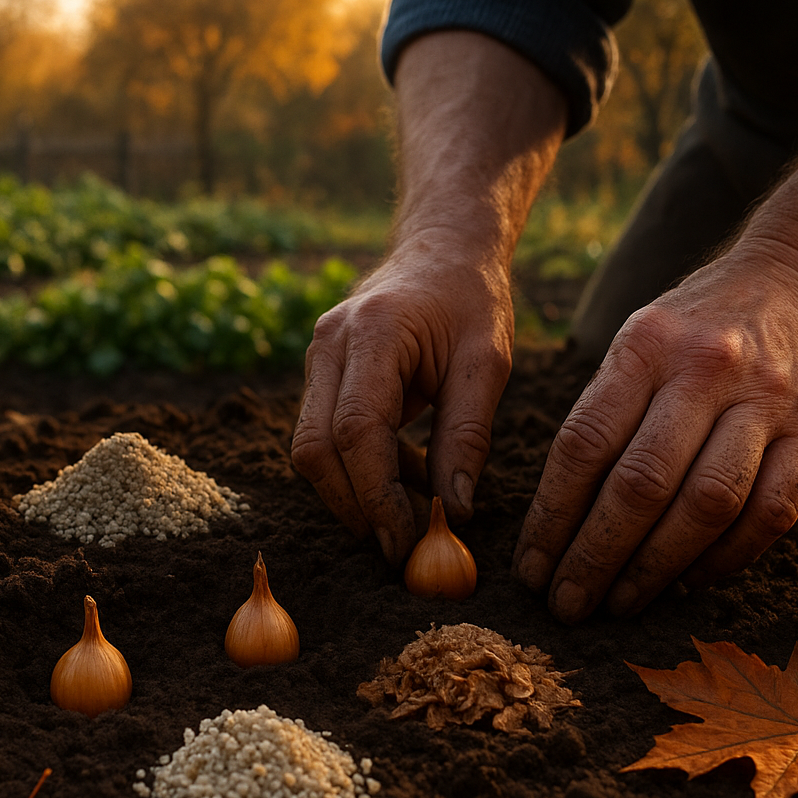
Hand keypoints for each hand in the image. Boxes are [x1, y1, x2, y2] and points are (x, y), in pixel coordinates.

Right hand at [291, 240, 514, 563]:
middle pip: (316, 448)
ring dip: (355, 491)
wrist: (442, 250)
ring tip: (413, 507)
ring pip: (310, 448)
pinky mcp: (319, 374)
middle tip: (399, 547)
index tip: (403, 542)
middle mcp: (330, 344)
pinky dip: (358, 469)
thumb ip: (468, 436)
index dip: (376, 495)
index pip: (358, 431)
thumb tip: (455, 511)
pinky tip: (405, 474)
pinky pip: (323, 436)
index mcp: (375, 332)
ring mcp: (316, 357)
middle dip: (354, 506)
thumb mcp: (487, 363)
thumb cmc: (470, 301)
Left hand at [512, 252, 797, 620]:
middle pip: (641, 483)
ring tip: (620, 603)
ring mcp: (767, 402)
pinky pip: (771, 512)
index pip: (584, 445)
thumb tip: (557, 518)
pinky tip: (688, 582)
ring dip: (656, 567)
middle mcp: (706, 370)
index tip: (531, 567)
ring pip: (707, 505)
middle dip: (596, 556)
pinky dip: (727, 557)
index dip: (552, 516)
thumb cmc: (696, 328)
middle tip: (567, 604)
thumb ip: (602, 414)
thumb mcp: (637, 342)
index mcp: (645, 345)